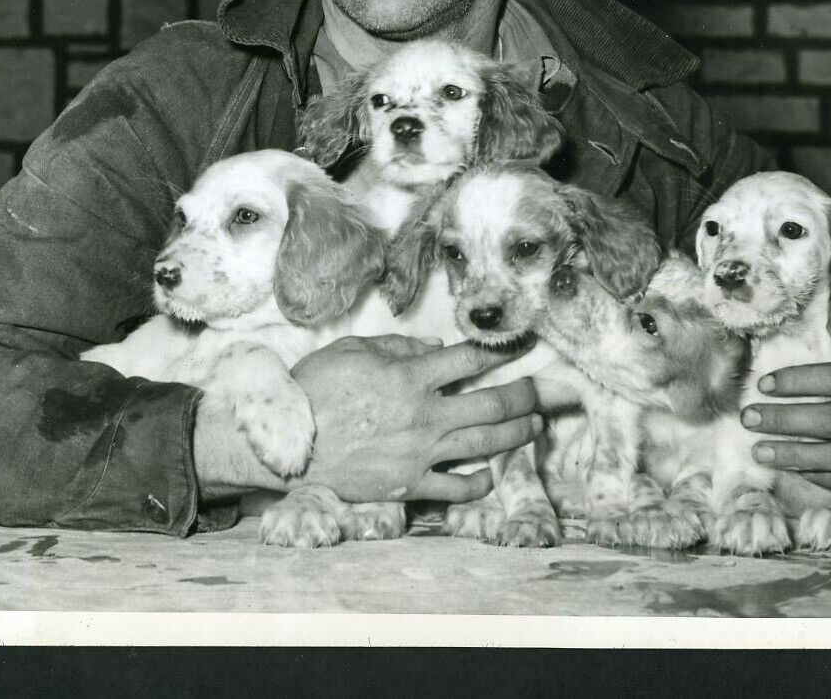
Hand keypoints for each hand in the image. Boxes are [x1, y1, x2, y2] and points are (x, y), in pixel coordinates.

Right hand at [289, 335, 542, 502]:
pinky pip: (456, 487)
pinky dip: (479, 482)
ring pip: (485, 444)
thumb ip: (399, 348)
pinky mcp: (409, 485)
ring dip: (516, 434)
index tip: (523, 344)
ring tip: (534, 426)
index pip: (470, 359)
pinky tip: (489, 474)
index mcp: (410, 377)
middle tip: (543, 391)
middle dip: (526, 395)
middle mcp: (424, 415)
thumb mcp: (353, 351)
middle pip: (494, 404)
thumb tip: (436, 348)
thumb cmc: (314, 390)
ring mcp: (420, 453)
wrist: (287, 446)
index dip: (502, 349)